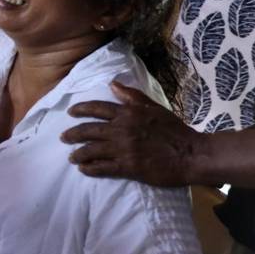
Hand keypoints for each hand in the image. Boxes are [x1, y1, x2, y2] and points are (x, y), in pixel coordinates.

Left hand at [60, 81, 200, 186]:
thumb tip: (112, 84)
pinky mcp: (127, 166)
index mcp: (128, 113)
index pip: (97, 108)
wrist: (191, 154)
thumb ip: (132, 96)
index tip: (71, 112)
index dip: (81, 109)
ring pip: (91, 150)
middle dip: (72, 134)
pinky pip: (102, 167)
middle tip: (63, 137)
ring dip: (78, 154)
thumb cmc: (175, 130)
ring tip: (71, 157)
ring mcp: (123, 149)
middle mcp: (121, 129)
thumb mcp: (154, 107)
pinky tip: (83, 169)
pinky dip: (90, 168)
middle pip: (89, 130)